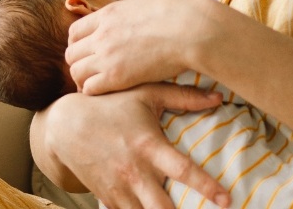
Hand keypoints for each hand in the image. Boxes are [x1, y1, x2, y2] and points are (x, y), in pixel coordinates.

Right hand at [43, 84, 230, 208]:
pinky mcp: (108, 199)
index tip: (227, 200)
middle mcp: (135, 172)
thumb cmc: (111, 106)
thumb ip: (183, 96)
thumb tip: (218, 98)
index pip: (183, 170)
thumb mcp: (146, 95)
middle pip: (162, 208)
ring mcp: (120, 189)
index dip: (206, 186)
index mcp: (149, 147)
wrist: (65, 127)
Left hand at [66, 0, 224, 94]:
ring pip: (76, 71)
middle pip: (71, 53)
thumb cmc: (178, 16)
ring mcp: (107, 55)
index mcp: (108, 14)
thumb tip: (132, 18)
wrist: (190, 29)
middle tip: (93, 73)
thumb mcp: (144, 6)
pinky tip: (109, 92)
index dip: (79, 45)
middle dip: (79, 64)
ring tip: (100, 85)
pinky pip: (89, 88)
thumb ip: (129, 15)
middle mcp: (102, 34)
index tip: (90, 54)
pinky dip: (94, 91)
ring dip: (85, 79)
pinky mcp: (116, 76)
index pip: (75, 31)